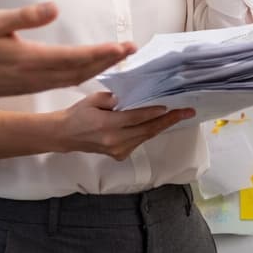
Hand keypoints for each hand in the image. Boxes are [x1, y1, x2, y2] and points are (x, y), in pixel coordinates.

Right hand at [0, 2, 134, 99]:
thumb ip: (24, 16)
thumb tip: (53, 7)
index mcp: (32, 59)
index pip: (75, 57)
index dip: (101, 53)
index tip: (122, 47)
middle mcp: (39, 75)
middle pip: (82, 70)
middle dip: (109, 60)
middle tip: (133, 49)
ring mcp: (39, 83)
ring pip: (77, 78)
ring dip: (101, 67)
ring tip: (121, 56)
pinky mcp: (36, 86)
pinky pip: (68, 82)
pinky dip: (87, 75)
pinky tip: (97, 68)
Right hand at [54, 89, 194, 160]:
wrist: (65, 135)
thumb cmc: (79, 113)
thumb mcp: (95, 99)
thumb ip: (115, 98)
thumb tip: (135, 97)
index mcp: (107, 125)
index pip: (136, 118)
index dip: (154, 112)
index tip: (170, 106)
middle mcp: (115, 141)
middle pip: (147, 130)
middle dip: (169, 120)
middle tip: (187, 112)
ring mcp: (118, 150)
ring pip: (146, 136)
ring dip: (163, 125)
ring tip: (179, 115)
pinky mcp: (120, 155)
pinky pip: (139, 141)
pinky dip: (150, 131)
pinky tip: (160, 122)